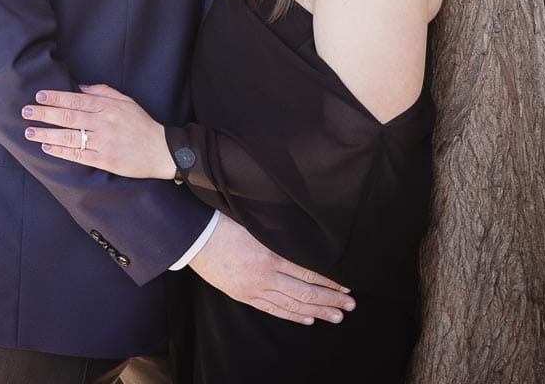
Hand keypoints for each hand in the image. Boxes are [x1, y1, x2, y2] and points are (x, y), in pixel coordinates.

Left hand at [21, 84, 172, 179]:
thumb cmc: (141, 123)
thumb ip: (102, 91)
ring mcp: (103, 142)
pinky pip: (78, 154)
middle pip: (68, 116)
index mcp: (108, 106)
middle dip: (44, 113)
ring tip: (29, 132)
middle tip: (25, 111)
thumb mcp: (125, 100)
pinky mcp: (105, 160)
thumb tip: (79, 87)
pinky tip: (47, 147)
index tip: (39, 96)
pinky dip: (61, 151)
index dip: (55, 97)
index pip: (76, 99)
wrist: (161, 150)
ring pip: (70, 136)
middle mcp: (104, 123)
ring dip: (47, 133)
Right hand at [189, 213, 354, 324]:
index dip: (330, 282)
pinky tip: (308, 319)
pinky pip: (273, 309)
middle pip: (305, 292)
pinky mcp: (244, 295)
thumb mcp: (256, 225)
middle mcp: (266, 275)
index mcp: (271, 255)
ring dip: (317, 311)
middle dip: (331, 299)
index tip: (347, 286)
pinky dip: (292, 316)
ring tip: (336, 316)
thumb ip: (280, 236)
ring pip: (292, 305)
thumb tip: (306, 241)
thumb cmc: (224, 224)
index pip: (309, 273)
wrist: (194, 237)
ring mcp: (255, 288)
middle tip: (350, 305)